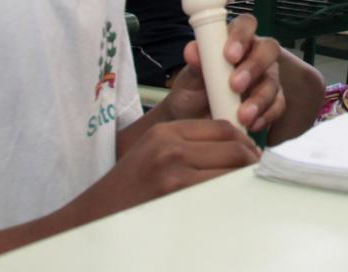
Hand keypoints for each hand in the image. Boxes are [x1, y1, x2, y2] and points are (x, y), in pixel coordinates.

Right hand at [74, 119, 258, 217]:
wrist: (90, 220)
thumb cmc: (125, 193)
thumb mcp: (151, 155)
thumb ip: (187, 147)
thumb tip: (234, 150)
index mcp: (166, 132)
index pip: (222, 127)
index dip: (244, 141)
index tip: (252, 155)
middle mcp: (170, 145)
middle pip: (233, 145)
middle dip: (251, 160)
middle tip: (258, 174)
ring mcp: (173, 169)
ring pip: (232, 167)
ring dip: (247, 178)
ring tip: (249, 187)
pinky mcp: (176, 192)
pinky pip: (221, 190)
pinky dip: (234, 194)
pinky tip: (234, 202)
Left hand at [165, 14, 285, 132]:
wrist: (194, 123)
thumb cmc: (192, 93)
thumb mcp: (188, 80)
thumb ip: (195, 64)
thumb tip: (192, 50)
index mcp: (236, 41)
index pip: (246, 25)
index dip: (242, 36)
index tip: (229, 55)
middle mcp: (255, 55)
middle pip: (269, 49)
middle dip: (255, 66)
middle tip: (235, 85)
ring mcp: (267, 78)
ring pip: (273, 80)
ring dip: (259, 98)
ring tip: (242, 116)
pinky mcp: (273, 101)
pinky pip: (278, 106)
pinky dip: (266, 116)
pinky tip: (251, 125)